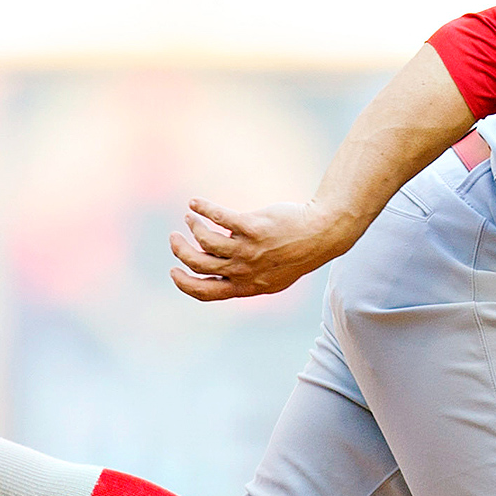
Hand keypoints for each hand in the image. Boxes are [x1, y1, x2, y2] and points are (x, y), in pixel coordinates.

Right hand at [169, 198, 354, 300]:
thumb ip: (246, 274)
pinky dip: (202, 209)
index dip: (184, 283)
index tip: (174, 270)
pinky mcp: (253, 227)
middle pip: (199, 265)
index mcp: (247, 286)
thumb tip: (221, 263)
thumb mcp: (272, 274)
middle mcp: (245, 271)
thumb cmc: (296, 253)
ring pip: (205, 241)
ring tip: (191, 217)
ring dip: (193, 227)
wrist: (321, 235)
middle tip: (175, 237)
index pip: (206, 292)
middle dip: (180, 252)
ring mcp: (249, 250)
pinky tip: (195, 203)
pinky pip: (218, 217)